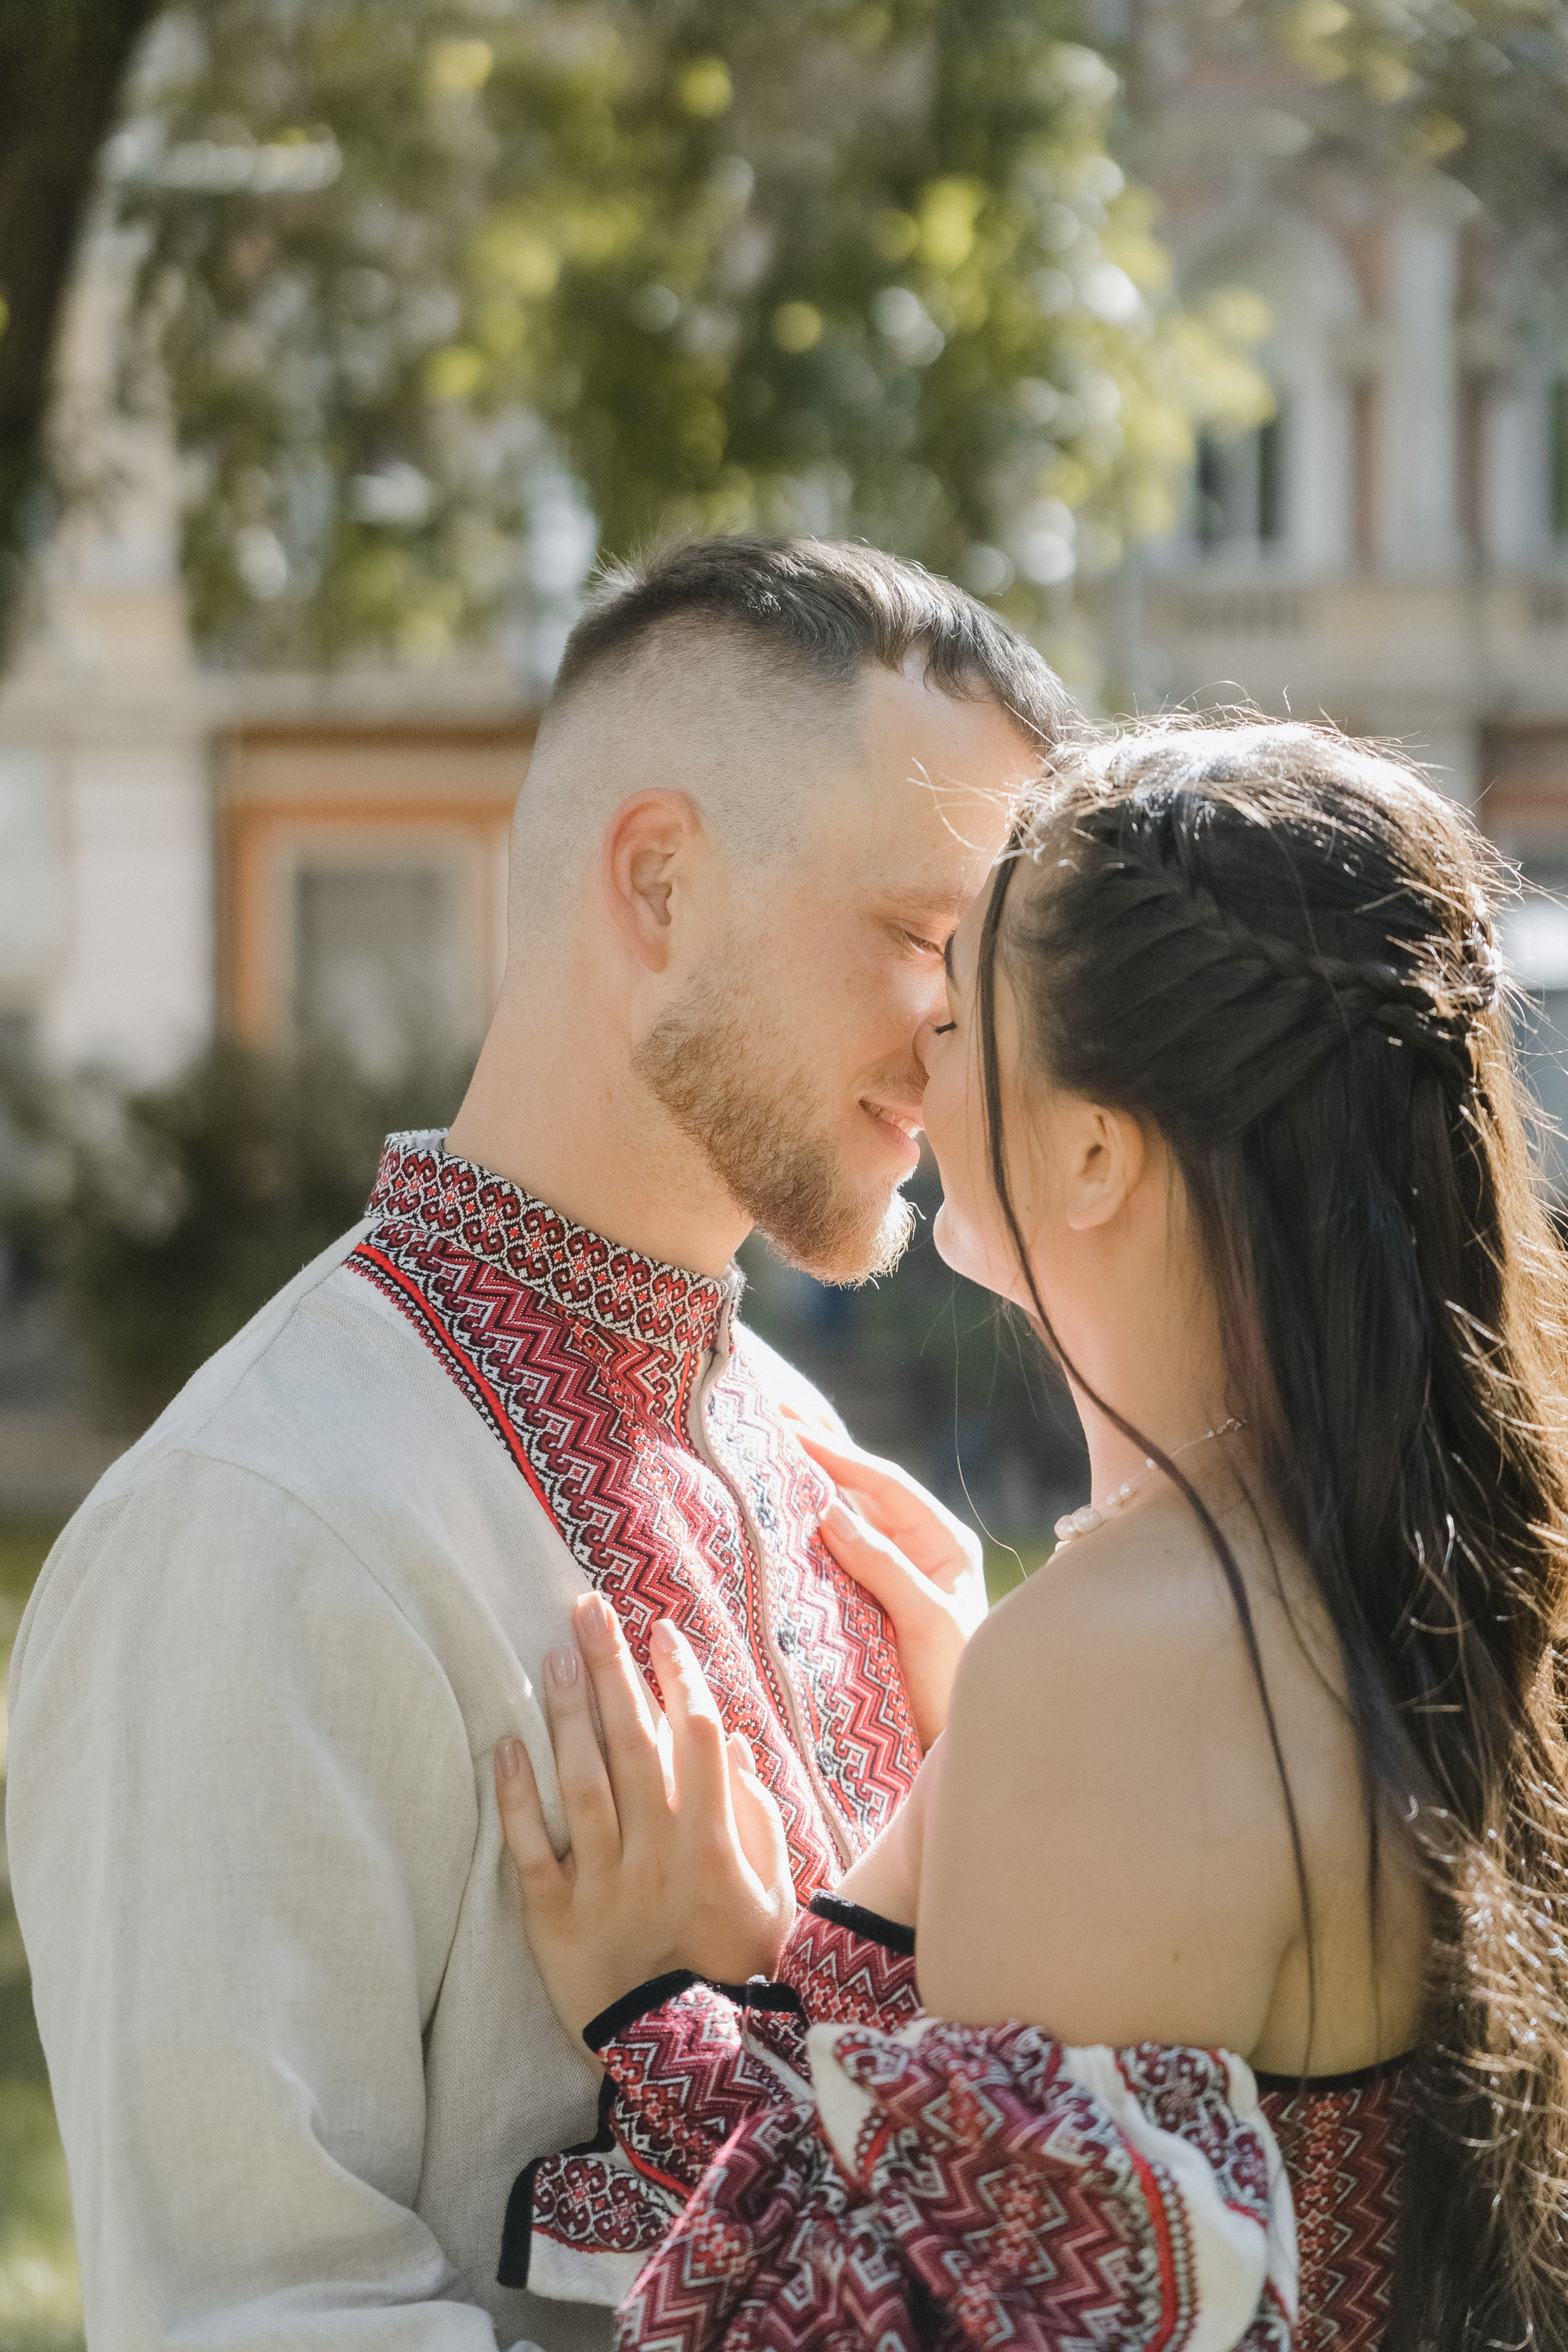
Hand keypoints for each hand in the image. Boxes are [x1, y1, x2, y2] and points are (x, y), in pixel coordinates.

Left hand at [494, 1594, 794, 2041]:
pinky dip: (516, 1798)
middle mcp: (657, 1855)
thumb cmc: (734, 1965)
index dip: (679, 1678)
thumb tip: (728, 1741)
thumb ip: (755, 1817)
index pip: (696, 1738)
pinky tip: (506, 1745)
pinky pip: (530, 1851)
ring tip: (554, 1657)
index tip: (662, 1630)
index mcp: (712, 1844)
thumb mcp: (770, 1894)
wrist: (686, 2061)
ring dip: (568, 1717)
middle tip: (589, 1607)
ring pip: (581, 1786)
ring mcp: (603, 1887)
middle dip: (613, 1669)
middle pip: (632, 1744)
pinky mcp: (554, 1921)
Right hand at [785, 1410, 987, 1747]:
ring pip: (835, 1519)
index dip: (836, 1452)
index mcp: (942, 1540)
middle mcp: (912, 1548)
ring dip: (797, 1488)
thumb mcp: (928, 1620)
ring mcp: (883, 1573)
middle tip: (763, 1414)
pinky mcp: (857, 1602)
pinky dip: (794, 1533)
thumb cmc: (954, 1684)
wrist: (951, 1746)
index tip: (789, 1426)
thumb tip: (828, 1510)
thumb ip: (883, 1565)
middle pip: (856, 1489)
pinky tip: (760, 1515)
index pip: (882, 1481)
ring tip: (751, 1451)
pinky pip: (823, 1557)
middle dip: (812, 1453)